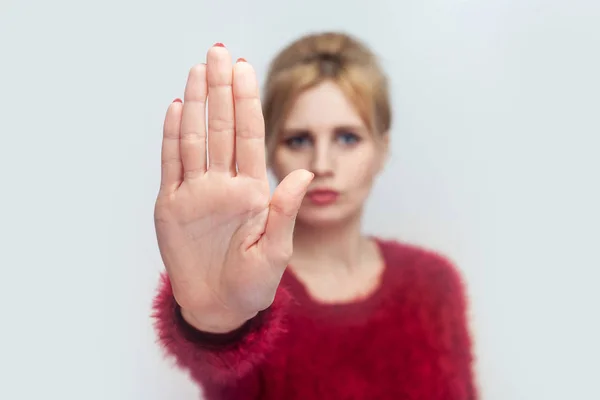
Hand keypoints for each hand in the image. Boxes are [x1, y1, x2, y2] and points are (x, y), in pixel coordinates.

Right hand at [154, 45, 312, 332]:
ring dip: (197, 104)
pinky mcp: (172, 206)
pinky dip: (173, 136)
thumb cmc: (253, 284)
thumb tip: (301, 173)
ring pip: (196, 138)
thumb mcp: (275, 251)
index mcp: (251, 191)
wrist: (219, 307)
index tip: (244, 69)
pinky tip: (178, 109)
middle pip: (222, 128)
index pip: (249, 137)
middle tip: (218, 52)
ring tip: (198, 70)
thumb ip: (284, 212)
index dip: (247, 103)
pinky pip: (172, 164)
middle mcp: (223, 184)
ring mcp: (196, 192)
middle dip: (221, 90)